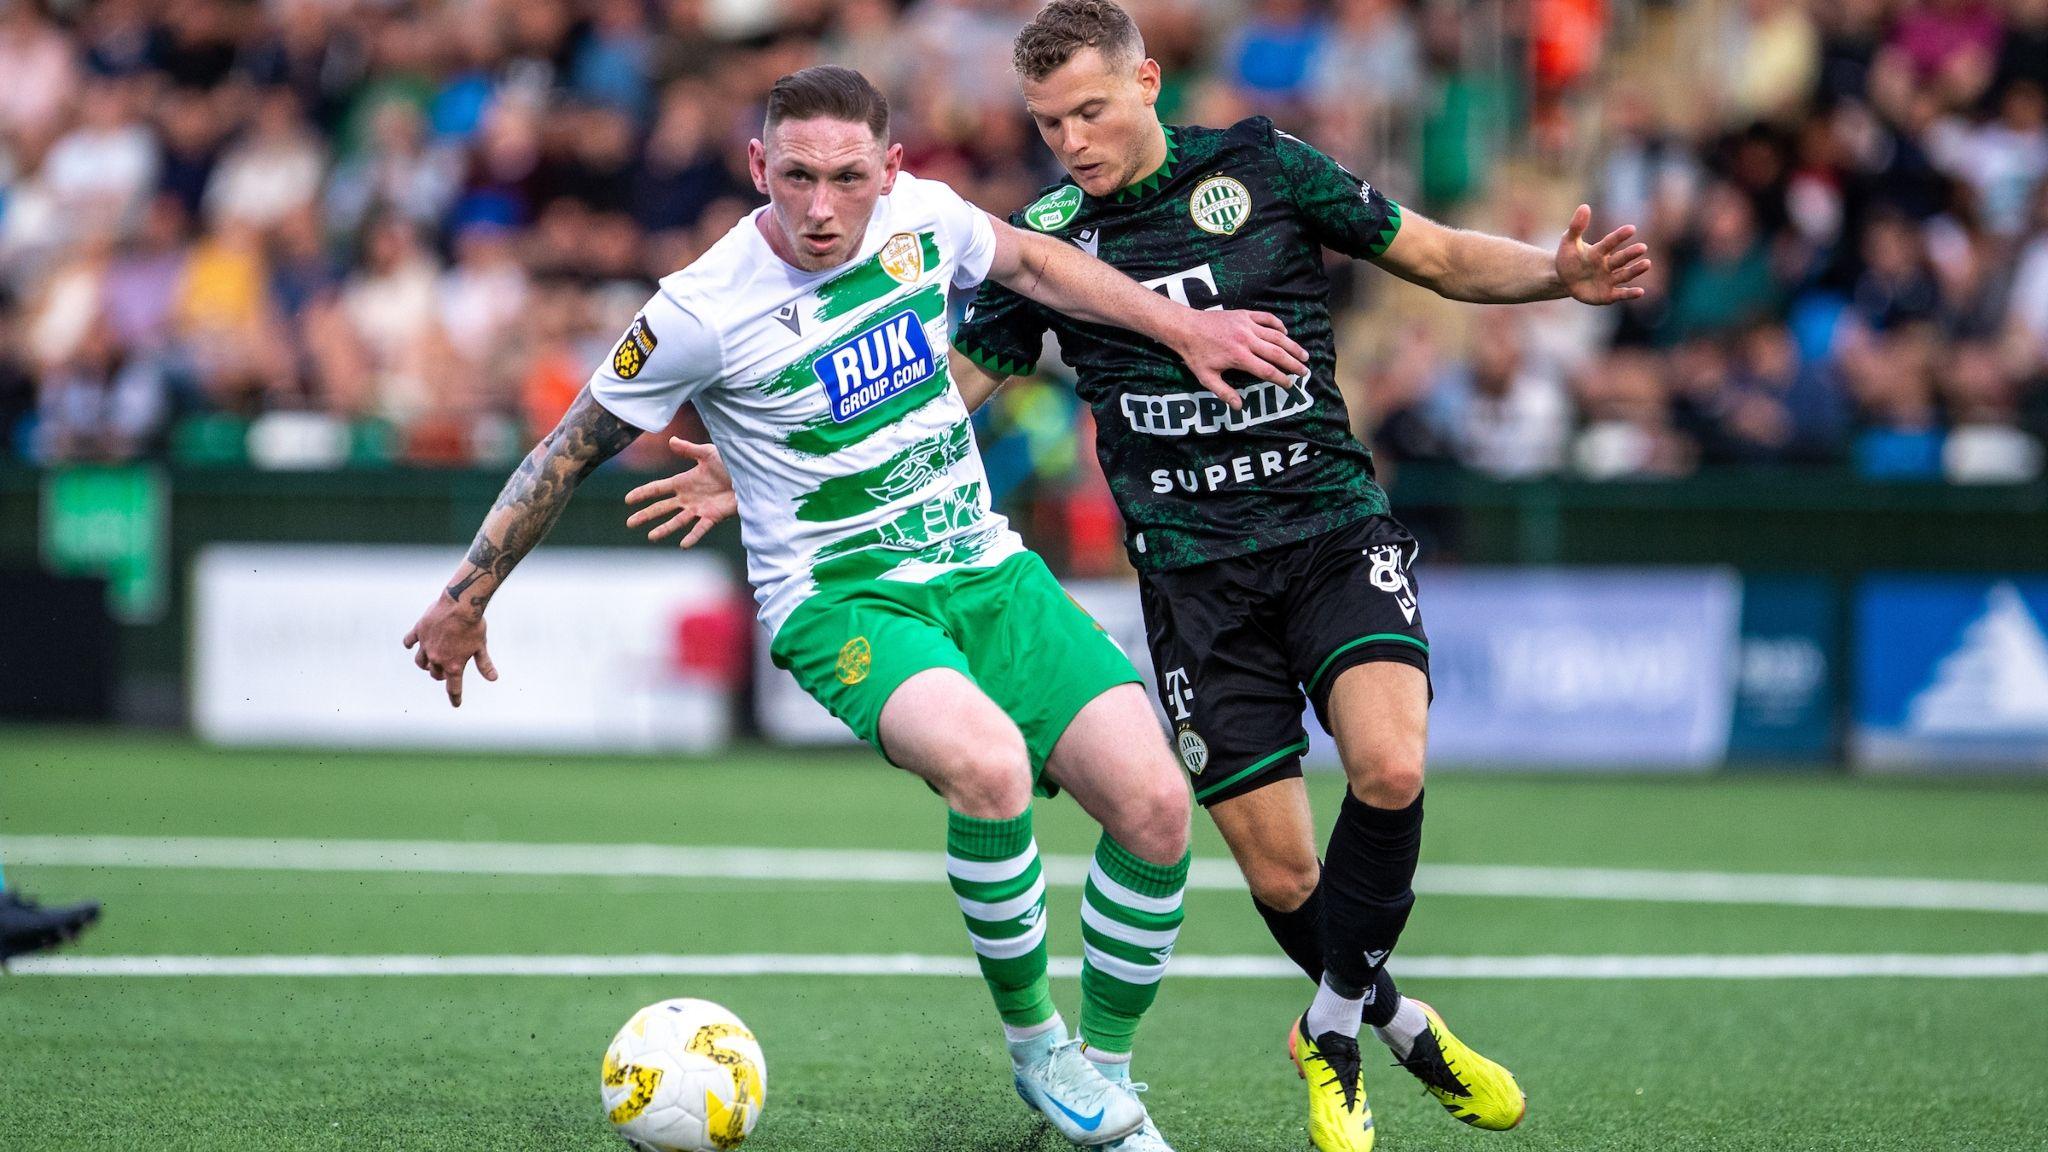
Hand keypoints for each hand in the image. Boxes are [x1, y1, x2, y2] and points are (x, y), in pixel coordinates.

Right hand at [403, 597, 496, 707]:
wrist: (460, 604)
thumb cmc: (474, 625)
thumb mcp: (481, 646)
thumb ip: (484, 664)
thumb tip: (493, 679)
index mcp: (453, 665)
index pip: (453, 687)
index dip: (455, 697)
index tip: (456, 704)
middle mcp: (437, 658)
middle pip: (436, 674)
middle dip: (441, 676)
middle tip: (445, 673)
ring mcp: (426, 645)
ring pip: (421, 662)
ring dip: (425, 665)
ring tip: (430, 662)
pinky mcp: (419, 631)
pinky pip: (409, 641)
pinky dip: (410, 644)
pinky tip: (410, 645)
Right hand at [625, 437, 735, 548]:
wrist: (749, 475)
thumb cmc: (729, 463)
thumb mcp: (707, 453)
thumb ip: (689, 449)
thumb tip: (672, 440)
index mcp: (683, 482)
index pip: (658, 488)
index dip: (643, 493)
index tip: (627, 500)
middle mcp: (687, 497)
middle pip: (662, 508)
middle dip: (646, 515)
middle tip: (630, 523)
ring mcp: (699, 509)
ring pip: (677, 521)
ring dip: (664, 529)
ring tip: (651, 537)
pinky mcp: (713, 517)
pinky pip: (700, 528)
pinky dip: (692, 536)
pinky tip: (683, 545)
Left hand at [1164, 308, 1308, 409]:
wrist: (1186, 327)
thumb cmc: (1195, 354)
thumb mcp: (1206, 378)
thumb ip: (1224, 392)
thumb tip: (1239, 407)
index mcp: (1239, 357)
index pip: (1267, 370)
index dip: (1281, 379)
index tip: (1290, 385)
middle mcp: (1246, 340)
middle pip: (1277, 353)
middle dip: (1293, 363)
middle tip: (1304, 372)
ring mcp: (1247, 325)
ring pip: (1276, 336)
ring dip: (1292, 346)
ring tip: (1303, 355)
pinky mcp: (1244, 314)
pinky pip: (1267, 318)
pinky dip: (1278, 325)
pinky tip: (1285, 334)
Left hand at [1557, 204, 1651, 304]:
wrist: (1565, 279)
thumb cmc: (1569, 258)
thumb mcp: (1568, 242)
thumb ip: (1577, 226)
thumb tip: (1584, 206)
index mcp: (1598, 251)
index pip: (1609, 243)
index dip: (1619, 237)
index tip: (1631, 229)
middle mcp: (1607, 265)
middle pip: (1620, 259)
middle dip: (1631, 254)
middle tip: (1643, 247)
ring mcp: (1609, 279)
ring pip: (1624, 274)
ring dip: (1635, 270)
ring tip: (1647, 263)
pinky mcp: (1608, 294)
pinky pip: (1620, 293)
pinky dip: (1630, 293)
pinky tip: (1641, 291)